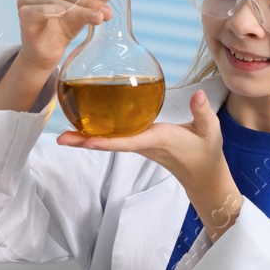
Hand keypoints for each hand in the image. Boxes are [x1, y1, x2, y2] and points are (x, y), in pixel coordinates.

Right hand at [15, 0, 121, 71]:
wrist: (49, 49)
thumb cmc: (67, 21)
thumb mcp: (88, 4)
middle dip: (88, 0)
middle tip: (107, 12)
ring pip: (55, 0)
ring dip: (78, 9)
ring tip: (98, 18)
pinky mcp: (22, 15)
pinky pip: (35, 11)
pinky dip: (49, 11)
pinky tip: (63, 13)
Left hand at [56, 89, 244, 239]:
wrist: (203, 174)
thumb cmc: (206, 153)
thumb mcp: (210, 131)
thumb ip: (203, 112)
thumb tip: (197, 96)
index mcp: (158, 140)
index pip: (128, 142)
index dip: (106, 141)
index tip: (86, 141)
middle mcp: (144, 144)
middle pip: (109, 143)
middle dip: (84, 141)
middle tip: (59, 138)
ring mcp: (140, 144)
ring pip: (109, 141)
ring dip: (86, 138)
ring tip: (63, 131)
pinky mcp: (140, 142)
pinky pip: (115, 138)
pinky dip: (99, 133)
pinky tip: (86, 124)